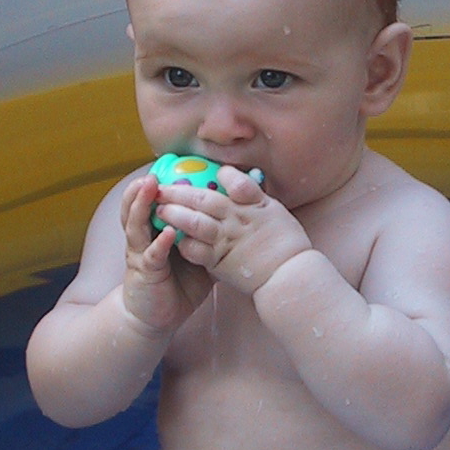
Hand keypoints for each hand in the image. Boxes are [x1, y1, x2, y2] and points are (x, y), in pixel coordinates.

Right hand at [119, 174, 213, 332]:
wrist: (157, 316)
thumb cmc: (178, 283)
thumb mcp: (196, 254)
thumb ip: (209, 234)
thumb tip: (237, 217)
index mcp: (156, 230)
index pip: (155, 202)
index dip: (160, 185)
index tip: (172, 165)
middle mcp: (145, 237)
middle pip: (139, 207)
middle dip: (145, 189)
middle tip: (153, 171)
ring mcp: (142, 253)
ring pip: (137, 224)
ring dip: (142, 205)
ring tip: (149, 187)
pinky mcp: (145, 272)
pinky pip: (151, 255)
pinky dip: (160, 243)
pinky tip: (168, 234)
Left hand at [150, 167, 310, 295]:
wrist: (288, 276)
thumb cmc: (286, 243)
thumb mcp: (276, 211)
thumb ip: (254, 195)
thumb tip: (233, 179)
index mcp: (253, 206)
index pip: (235, 182)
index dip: (222, 175)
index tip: (212, 172)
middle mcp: (237, 220)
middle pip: (205, 200)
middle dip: (181, 191)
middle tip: (162, 187)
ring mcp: (227, 241)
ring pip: (196, 223)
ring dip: (176, 214)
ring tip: (161, 209)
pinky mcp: (220, 263)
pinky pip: (197, 251)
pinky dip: (184, 243)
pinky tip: (174, 238)